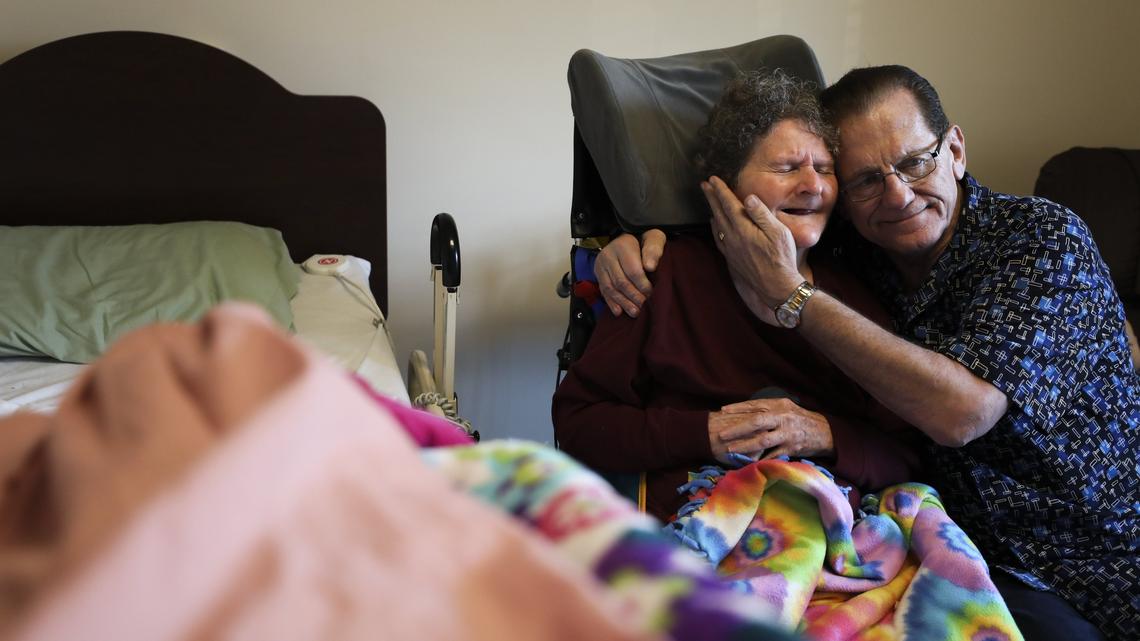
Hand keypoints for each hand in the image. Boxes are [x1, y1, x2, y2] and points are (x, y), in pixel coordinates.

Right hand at [595, 229, 665, 316]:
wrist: (630, 237)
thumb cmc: (645, 239)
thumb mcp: (654, 238)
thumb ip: (654, 250)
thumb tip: (650, 266)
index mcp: (622, 245)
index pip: (632, 270)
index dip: (642, 285)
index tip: (651, 294)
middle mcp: (608, 255)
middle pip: (620, 281)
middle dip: (633, 296)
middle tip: (643, 307)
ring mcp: (601, 265)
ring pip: (611, 288)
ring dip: (622, 302)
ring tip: (634, 312)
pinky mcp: (598, 273)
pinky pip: (603, 290)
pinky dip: (611, 302)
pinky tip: (619, 311)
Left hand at [702, 176, 801, 313]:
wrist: (776, 287)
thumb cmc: (781, 259)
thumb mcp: (778, 232)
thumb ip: (761, 214)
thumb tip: (748, 198)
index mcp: (743, 229)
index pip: (728, 204)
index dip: (720, 191)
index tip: (713, 179)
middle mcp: (733, 238)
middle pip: (719, 213)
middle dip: (711, 197)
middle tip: (704, 185)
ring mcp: (731, 250)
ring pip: (717, 225)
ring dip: (712, 210)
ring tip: (709, 200)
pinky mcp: (732, 259)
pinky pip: (719, 239)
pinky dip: (715, 228)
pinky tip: (715, 225)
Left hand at [710, 397, 832, 460]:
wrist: (824, 431)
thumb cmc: (799, 419)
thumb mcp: (786, 407)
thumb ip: (768, 408)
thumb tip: (745, 410)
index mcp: (780, 405)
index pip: (755, 405)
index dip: (738, 408)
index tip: (723, 411)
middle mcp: (783, 418)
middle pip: (756, 422)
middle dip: (737, 429)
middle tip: (721, 434)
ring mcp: (787, 434)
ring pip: (762, 440)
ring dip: (744, 446)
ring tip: (730, 449)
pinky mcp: (791, 449)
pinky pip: (772, 455)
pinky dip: (759, 459)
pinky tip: (747, 462)